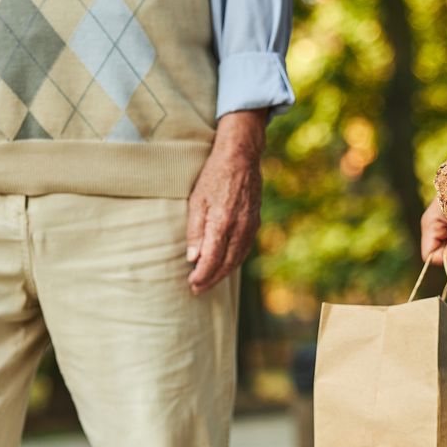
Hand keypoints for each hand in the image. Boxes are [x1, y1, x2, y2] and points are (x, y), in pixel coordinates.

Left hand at [186, 110, 265, 294]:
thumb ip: (195, 231)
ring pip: (237, 259)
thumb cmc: (214, 176)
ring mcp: (250, 226)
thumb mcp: (196, 200)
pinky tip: (225, 265)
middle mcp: (239, 228)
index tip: (192, 284)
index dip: (202, 275)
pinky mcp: (255, 223)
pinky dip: (234, 262)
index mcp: (222, 223)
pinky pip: (244, 249)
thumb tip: (193, 258)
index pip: (212, 259)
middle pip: (226, 264)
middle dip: (211, 279)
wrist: (241, 157)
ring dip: (223, 274)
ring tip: (209, 281)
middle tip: (197, 289)